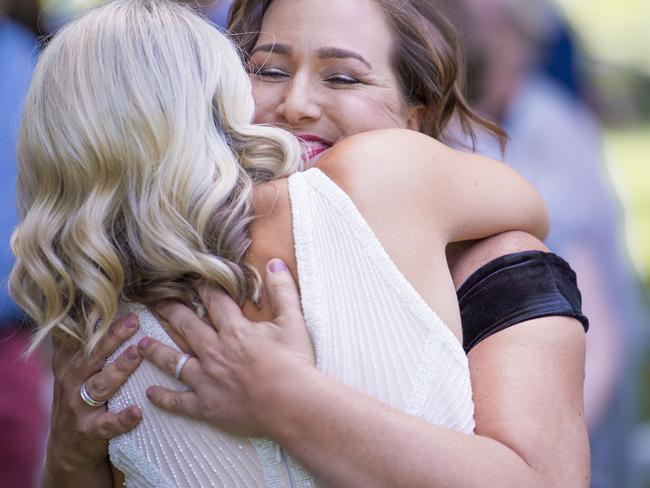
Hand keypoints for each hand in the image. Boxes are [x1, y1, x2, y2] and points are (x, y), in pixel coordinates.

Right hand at [46, 314, 143, 474]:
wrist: (67, 446)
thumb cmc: (81, 396)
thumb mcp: (76, 368)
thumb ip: (89, 342)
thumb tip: (108, 306)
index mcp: (70, 362)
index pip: (84, 338)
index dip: (100, 322)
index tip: (121, 306)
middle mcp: (72, 380)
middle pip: (93, 355)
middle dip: (114, 337)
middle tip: (135, 322)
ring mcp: (80, 406)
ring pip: (100, 385)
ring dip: (120, 368)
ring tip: (137, 354)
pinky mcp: (90, 430)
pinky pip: (107, 423)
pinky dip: (122, 418)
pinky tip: (137, 411)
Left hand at [138, 258, 314, 437]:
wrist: (293, 405)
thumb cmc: (296, 364)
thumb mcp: (293, 322)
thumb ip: (283, 291)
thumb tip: (275, 263)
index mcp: (234, 330)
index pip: (213, 301)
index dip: (202, 287)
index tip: (191, 279)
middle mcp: (215, 351)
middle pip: (186, 326)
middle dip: (170, 311)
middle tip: (156, 303)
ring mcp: (208, 380)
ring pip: (174, 362)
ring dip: (156, 351)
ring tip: (140, 345)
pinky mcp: (207, 406)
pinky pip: (179, 402)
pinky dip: (164, 398)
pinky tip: (150, 394)